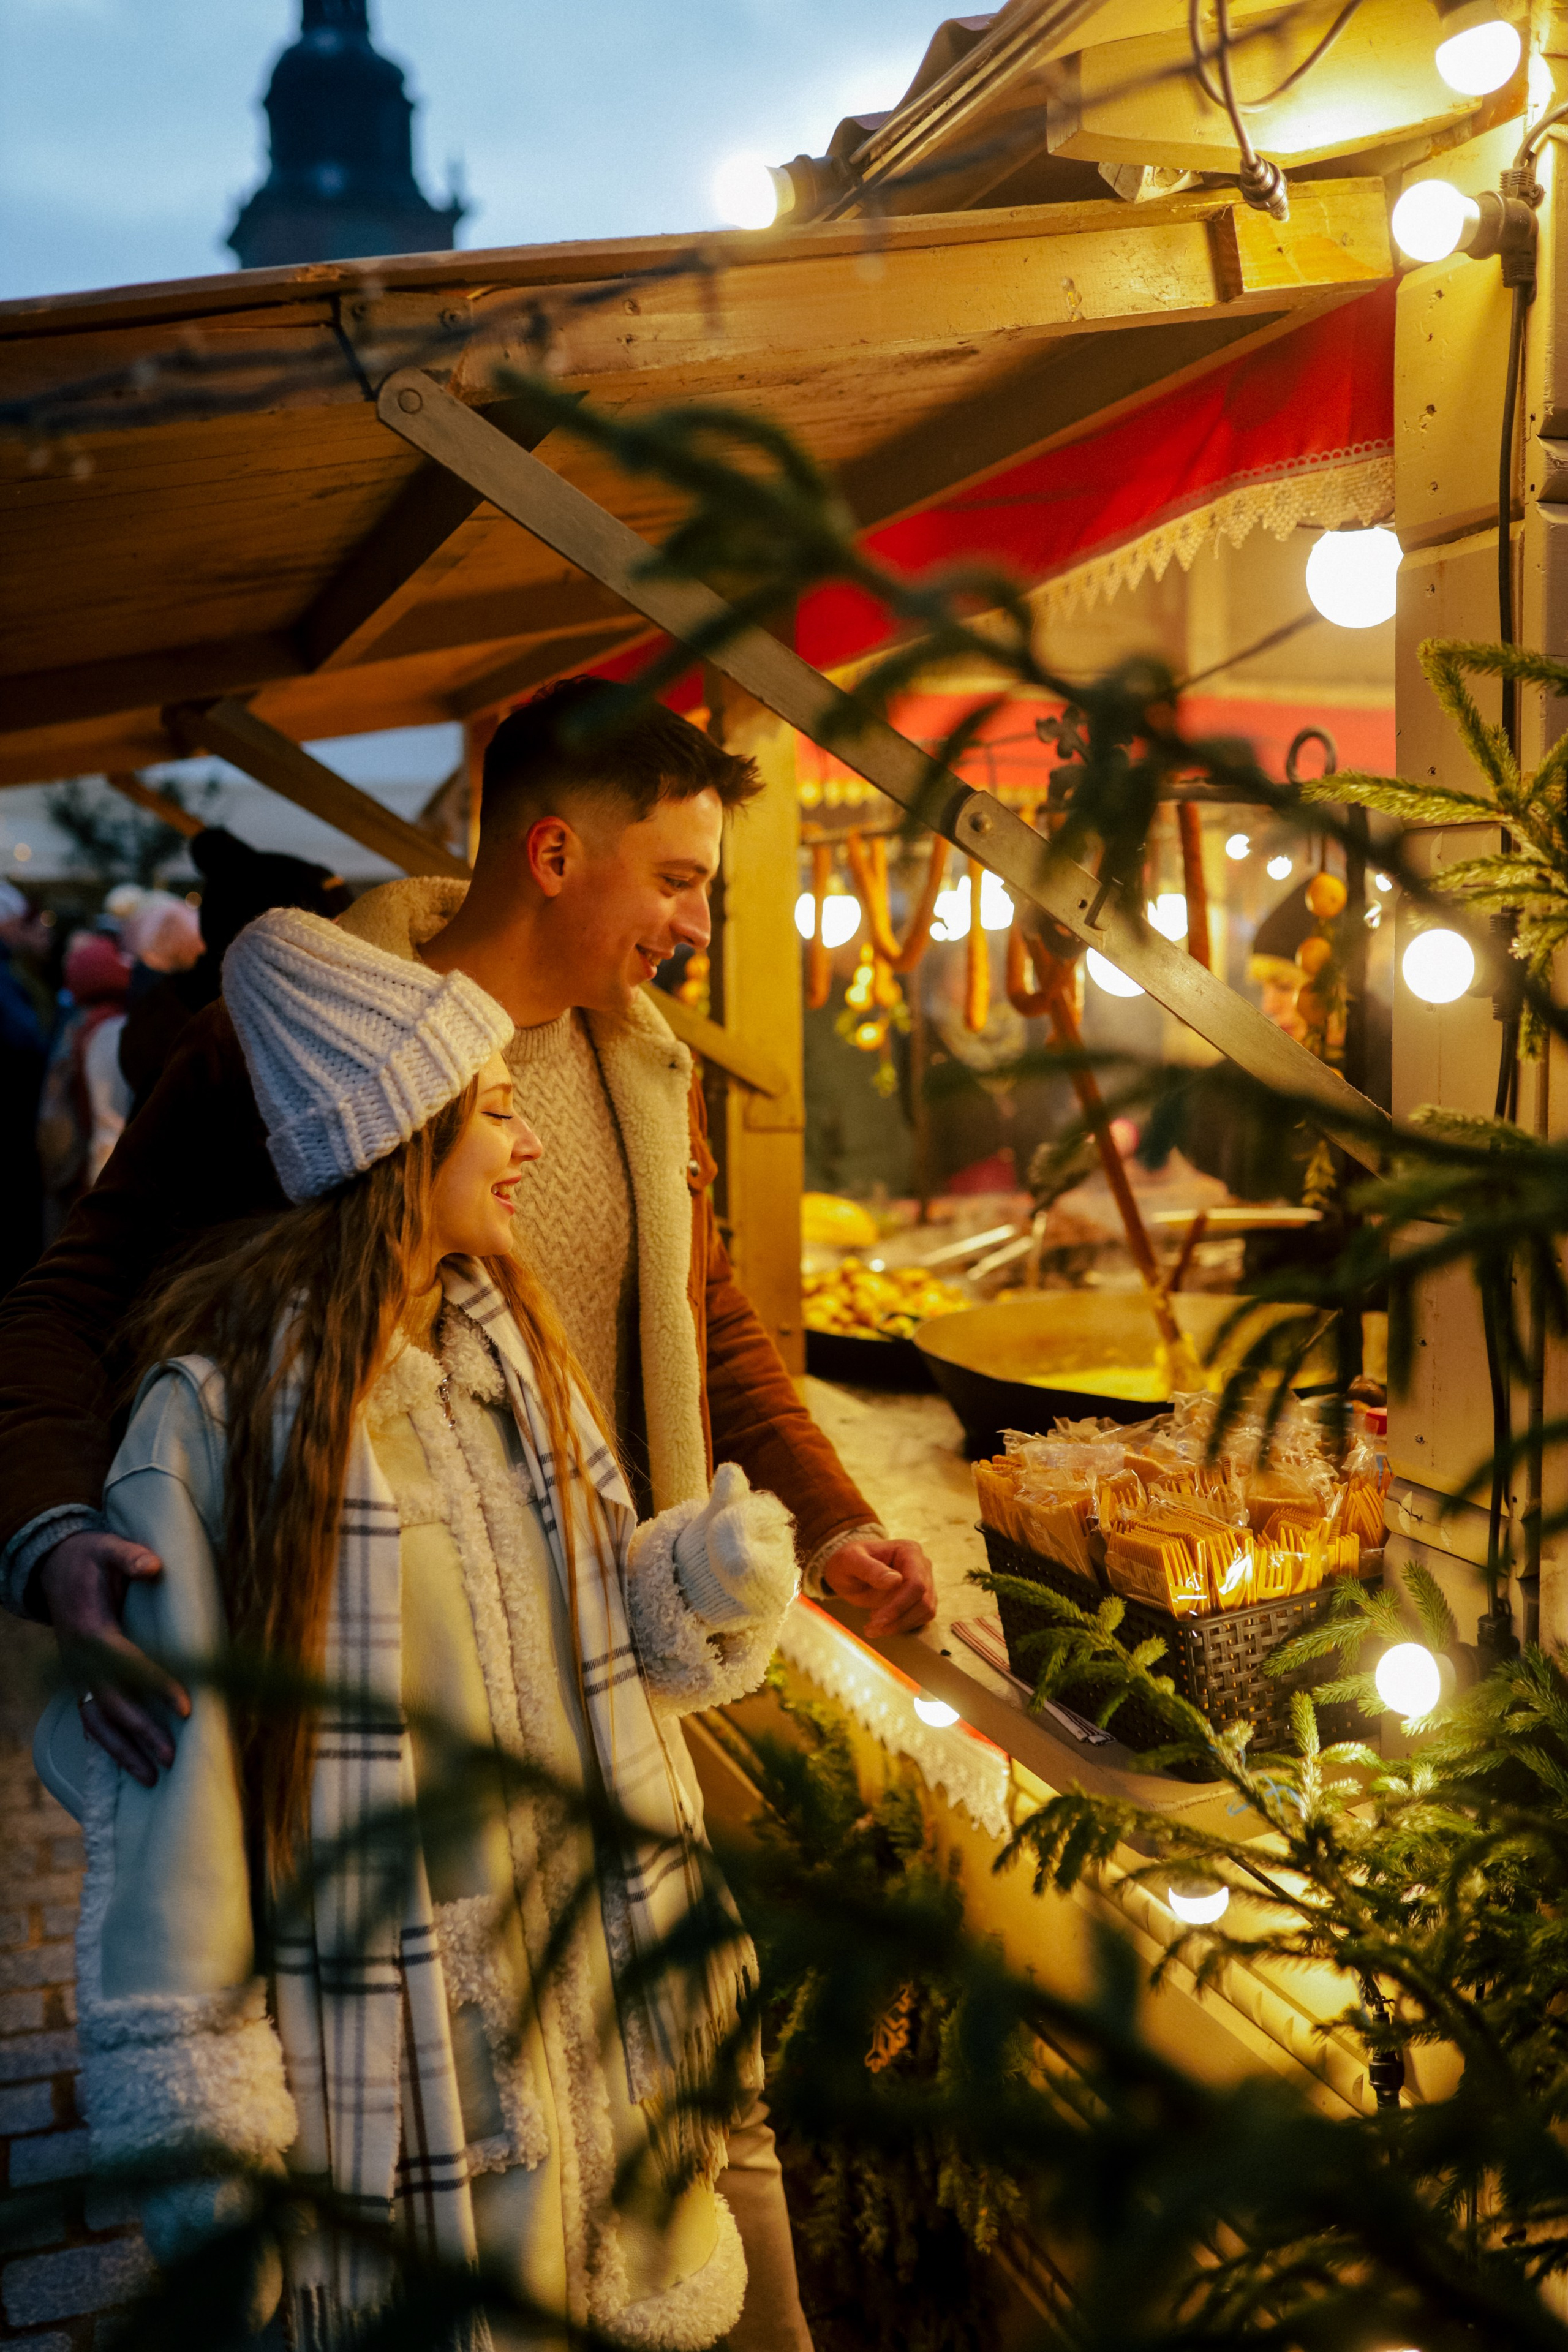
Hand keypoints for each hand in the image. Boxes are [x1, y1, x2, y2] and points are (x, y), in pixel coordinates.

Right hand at [38, 1531, 189, 1786]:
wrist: (53, 1568)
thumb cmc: (88, 1559)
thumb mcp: (106, 1547)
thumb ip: (129, 1557)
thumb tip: (152, 1566)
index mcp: (93, 1631)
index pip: (128, 1667)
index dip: (157, 1687)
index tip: (186, 1708)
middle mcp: (82, 1661)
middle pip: (112, 1706)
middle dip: (141, 1735)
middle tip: (171, 1758)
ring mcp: (78, 1673)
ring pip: (98, 1722)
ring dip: (123, 1751)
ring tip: (152, 1778)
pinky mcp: (80, 1678)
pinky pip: (91, 1717)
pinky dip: (107, 1742)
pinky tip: (126, 1764)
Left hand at [819, 1536, 935, 1636]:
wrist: (848, 1571)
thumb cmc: (848, 1562)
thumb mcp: (850, 1561)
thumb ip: (870, 1568)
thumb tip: (896, 1580)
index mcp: (909, 1551)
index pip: (915, 1583)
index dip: (899, 1605)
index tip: (875, 1619)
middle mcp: (922, 1565)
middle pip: (923, 1600)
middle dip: (897, 1618)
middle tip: (871, 1629)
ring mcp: (925, 1582)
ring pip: (925, 1611)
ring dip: (899, 1625)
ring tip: (873, 1627)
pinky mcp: (921, 1598)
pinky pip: (921, 1617)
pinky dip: (902, 1625)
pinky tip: (883, 1624)